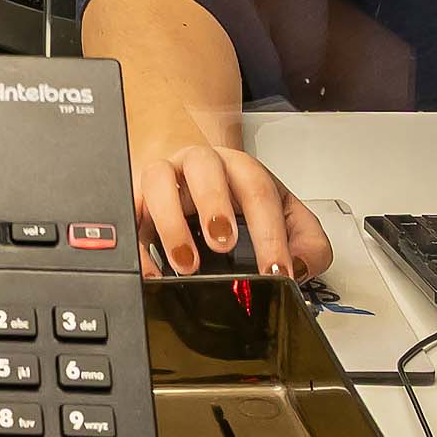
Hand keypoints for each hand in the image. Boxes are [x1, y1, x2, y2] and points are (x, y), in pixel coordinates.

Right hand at [131, 139, 330, 280]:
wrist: (196, 178)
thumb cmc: (240, 200)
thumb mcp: (283, 218)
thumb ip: (307, 242)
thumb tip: (301, 267)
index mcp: (241, 168)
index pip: (259, 191)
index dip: (269, 233)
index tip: (276, 270)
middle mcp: (201, 165)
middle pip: (205, 167)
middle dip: (214, 205)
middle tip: (223, 243)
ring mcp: (166, 177)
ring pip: (159, 178)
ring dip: (171, 220)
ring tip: (186, 263)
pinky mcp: (138, 198)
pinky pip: (129, 210)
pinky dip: (136, 241)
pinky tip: (151, 270)